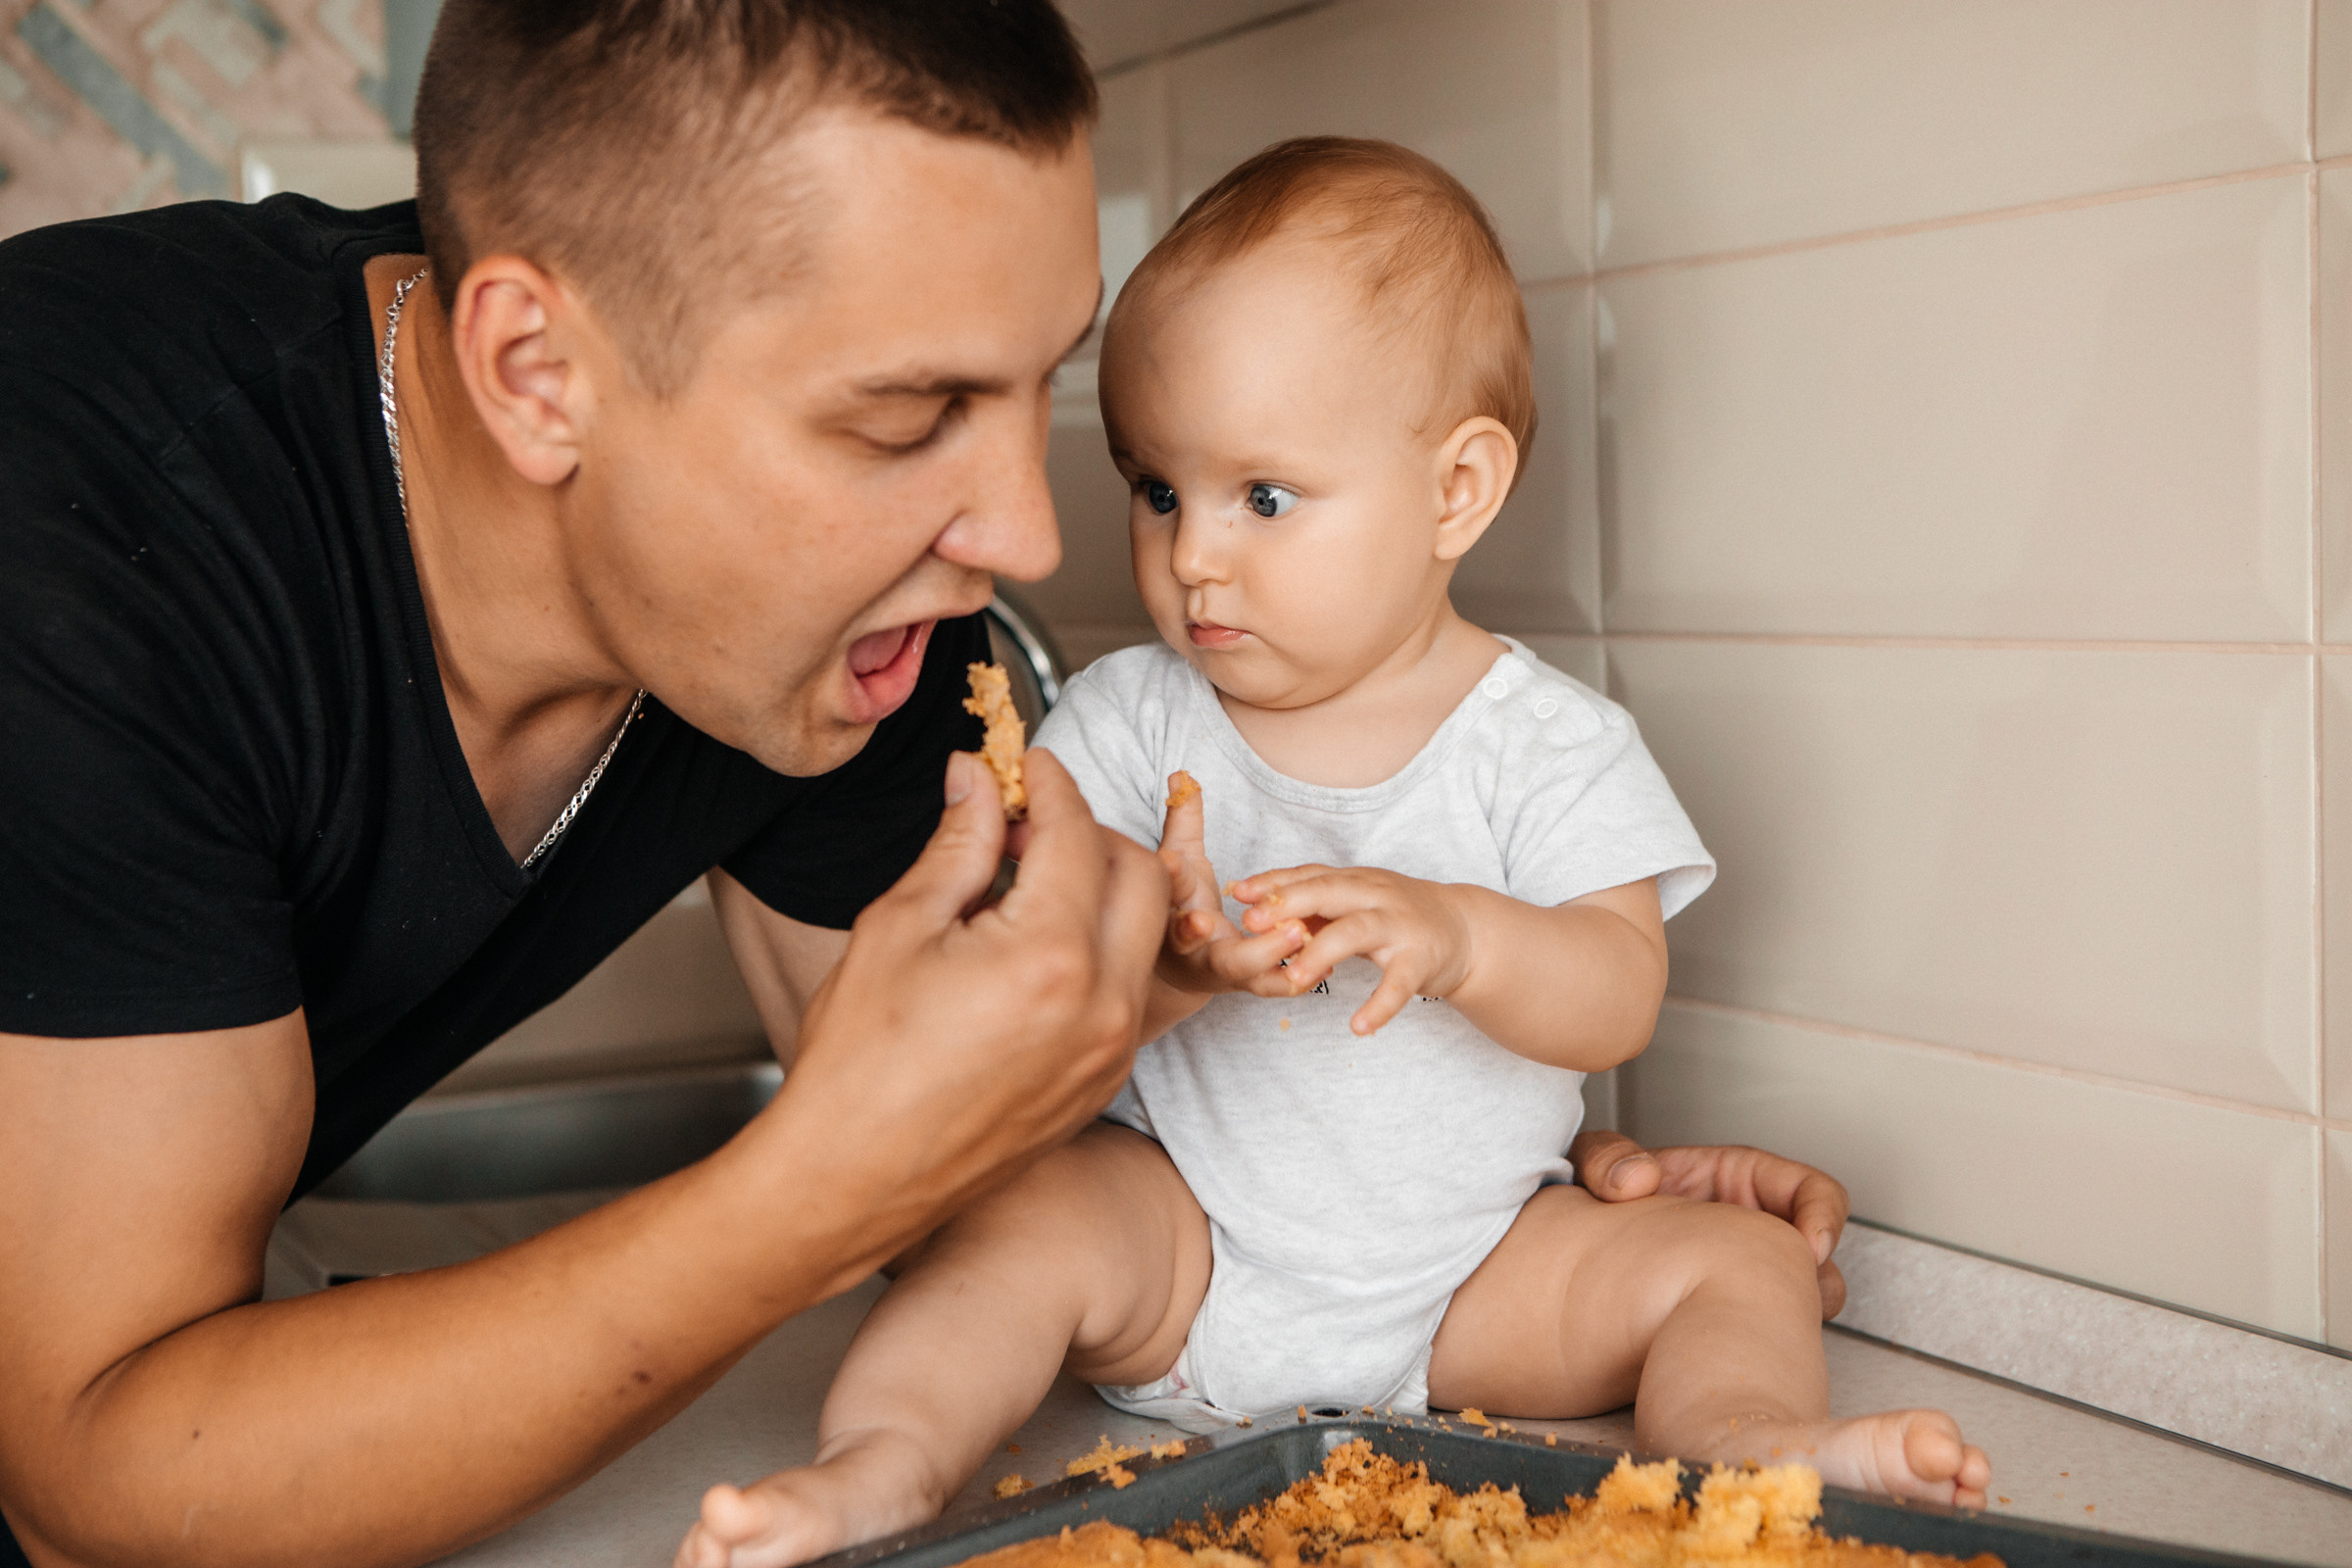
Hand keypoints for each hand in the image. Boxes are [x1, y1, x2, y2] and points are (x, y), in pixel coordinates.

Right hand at [763, 748, 1169, 1271]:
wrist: (852, 1179)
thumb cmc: (859, 1066)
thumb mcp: (899, 928)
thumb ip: (957, 845)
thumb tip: (978, 782)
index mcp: (1050, 956)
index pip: (1078, 833)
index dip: (1052, 784)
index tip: (1029, 766)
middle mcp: (1102, 1004)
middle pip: (1139, 873)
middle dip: (1090, 832)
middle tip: (1026, 825)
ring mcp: (1111, 1049)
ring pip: (1143, 932)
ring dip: (1100, 890)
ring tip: (1020, 889)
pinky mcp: (1103, 1080)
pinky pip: (1127, 988)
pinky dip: (1097, 948)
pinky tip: (1028, 948)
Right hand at [1154, 771, 1306, 995]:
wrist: (1183, 963)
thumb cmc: (1183, 903)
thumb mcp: (1179, 859)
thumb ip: (1183, 819)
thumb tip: (1182, 775)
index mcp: (1170, 917)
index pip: (1168, 896)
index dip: (1169, 879)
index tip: (1175, 862)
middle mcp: (1196, 952)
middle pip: (1217, 954)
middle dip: (1250, 945)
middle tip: (1282, 925)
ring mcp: (1225, 972)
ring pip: (1250, 976)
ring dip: (1278, 959)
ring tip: (1304, 934)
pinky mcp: (1251, 982)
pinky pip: (1274, 984)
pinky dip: (1298, 975)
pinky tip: (1325, 962)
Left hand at [1231, 864, 1471, 1035]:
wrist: (1467, 929)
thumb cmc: (1400, 915)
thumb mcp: (1358, 901)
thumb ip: (1315, 905)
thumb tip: (1257, 906)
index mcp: (1356, 881)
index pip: (1310, 875)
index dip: (1273, 881)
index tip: (1237, 891)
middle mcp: (1376, 896)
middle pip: (1328, 892)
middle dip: (1288, 905)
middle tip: (1252, 925)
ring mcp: (1400, 926)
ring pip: (1355, 932)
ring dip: (1321, 953)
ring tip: (1292, 978)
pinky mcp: (1422, 960)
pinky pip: (1398, 984)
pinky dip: (1379, 1006)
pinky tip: (1358, 1027)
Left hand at [1571, 1129, 1851, 1316]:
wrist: (1580, 1255)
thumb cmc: (1599, 1199)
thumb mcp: (1595, 1165)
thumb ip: (1605, 1159)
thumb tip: (1635, 1180)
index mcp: (1738, 1180)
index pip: (1812, 1190)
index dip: (1822, 1215)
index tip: (1809, 1248)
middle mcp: (1753, 1227)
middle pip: (1820, 1257)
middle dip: (1815, 1281)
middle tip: (1795, 1301)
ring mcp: (1747, 1272)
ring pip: (1804, 1300)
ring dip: (1795, 1315)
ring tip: (1763, 1325)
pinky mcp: (1730, 1313)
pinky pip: (1767, 1331)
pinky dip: (1761, 1340)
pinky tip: (1727, 1345)